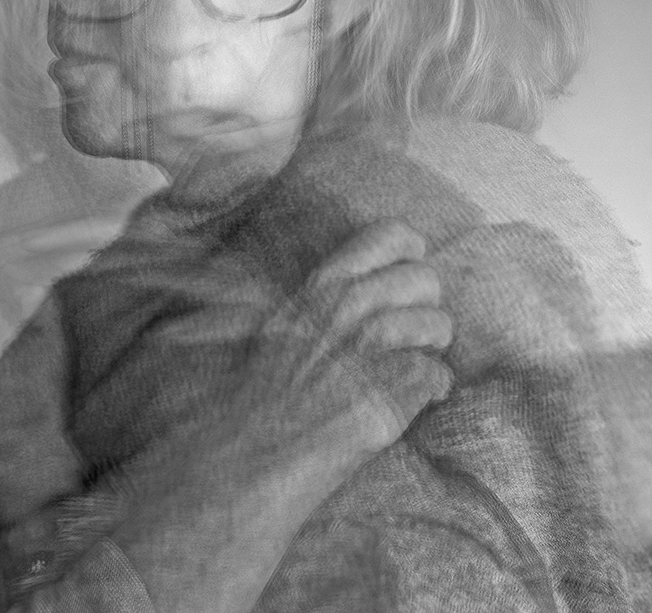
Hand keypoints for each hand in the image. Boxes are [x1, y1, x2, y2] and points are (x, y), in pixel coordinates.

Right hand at [242, 218, 453, 477]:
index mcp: (322, 286)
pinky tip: (417, 399)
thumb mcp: (284, 322)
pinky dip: (434, 389)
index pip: (391, 236)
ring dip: (432, 348)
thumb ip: (325, 298)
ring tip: (414, 367)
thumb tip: (370, 286)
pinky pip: (438, 375)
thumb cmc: (262, 393)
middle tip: (412, 335)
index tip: (407, 272)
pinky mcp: (389, 395)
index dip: (411, 253)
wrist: (250, 452)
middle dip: (426, 307)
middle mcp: (348, 308)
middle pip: (426, 280)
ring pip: (439, 324)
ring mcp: (369, 350)